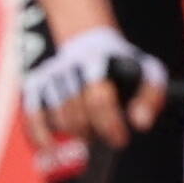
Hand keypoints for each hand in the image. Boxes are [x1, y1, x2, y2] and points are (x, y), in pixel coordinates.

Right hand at [21, 27, 166, 151]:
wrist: (83, 33)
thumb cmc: (118, 62)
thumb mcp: (144, 69)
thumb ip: (150, 97)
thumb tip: (140, 124)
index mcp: (97, 60)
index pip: (99, 99)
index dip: (110, 124)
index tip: (120, 139)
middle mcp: (69, 66)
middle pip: (78, 113)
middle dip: (93, 132)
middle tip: (104, 137)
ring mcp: (49, 76)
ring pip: (60, 118)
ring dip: (76, 134)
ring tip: (88, 134)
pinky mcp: (34, 85)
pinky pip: (33, 116)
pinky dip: (41, 136)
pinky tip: (52, 149)